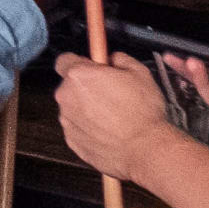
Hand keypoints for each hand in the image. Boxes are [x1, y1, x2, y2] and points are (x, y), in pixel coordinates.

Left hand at [53, 52, 173, 178]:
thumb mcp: (140, 74)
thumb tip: (113, 58)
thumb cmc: (142, 113)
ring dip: (88, 109)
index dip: (80, 63)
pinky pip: (78, 129)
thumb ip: (121, 59)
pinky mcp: (71, 140)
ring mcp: (67, 120)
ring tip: (114, 117)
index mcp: (79, 76)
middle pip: (70, 86)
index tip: (93, 68)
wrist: (144, 149)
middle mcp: (66, 97)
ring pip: (74, 108)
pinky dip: (89, 129)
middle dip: (87, 88)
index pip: (64, 60)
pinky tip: (110, 131)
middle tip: (111, 95)